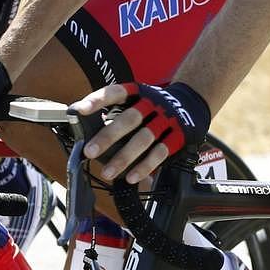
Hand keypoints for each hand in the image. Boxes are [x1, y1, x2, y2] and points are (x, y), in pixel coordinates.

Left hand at [72, 81, 210, 182]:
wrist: (190, 102)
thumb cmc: (152, 105)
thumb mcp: (135, 99)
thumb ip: (115, 110)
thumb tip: (85, 128)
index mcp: (137, 92)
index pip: (114, 92)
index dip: (97, 100)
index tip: (79, 110)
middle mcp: (151, 104)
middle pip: (128, 120)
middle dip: (108, 136)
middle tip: (90, 151)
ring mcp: (165, 121)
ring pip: (143, 139)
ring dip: (124, 157)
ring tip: (107, 172)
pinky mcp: (177, 137)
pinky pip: (160, 153)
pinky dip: (145, 166)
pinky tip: (131, 177)